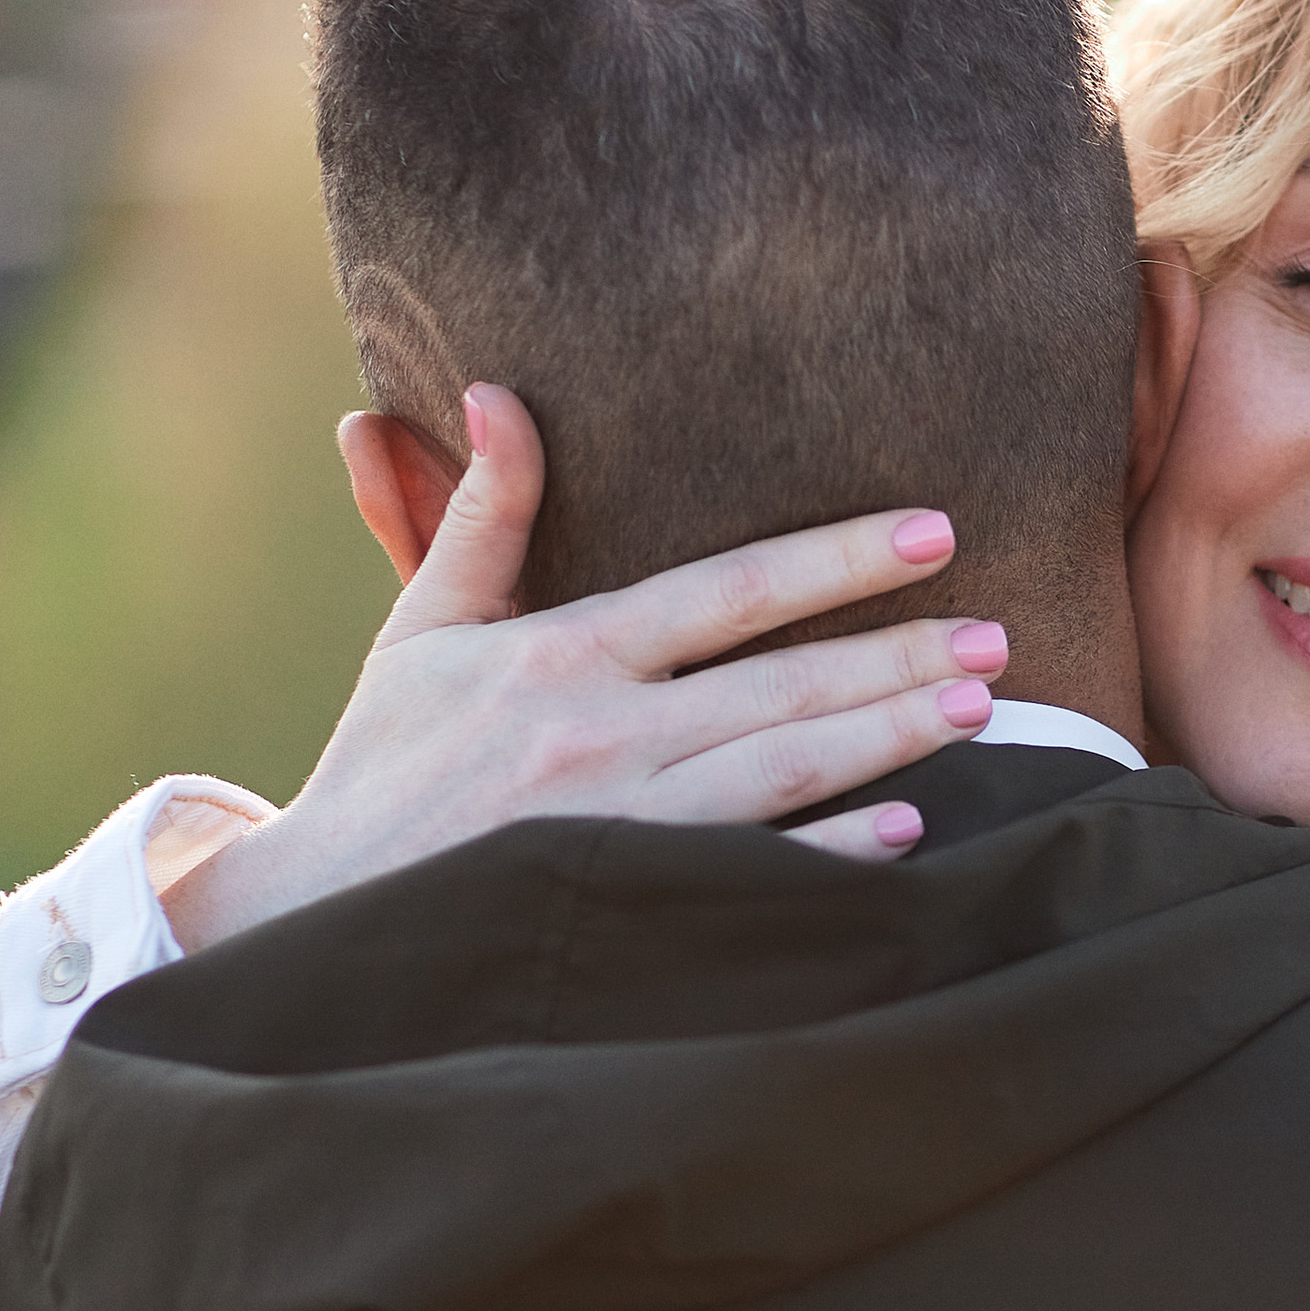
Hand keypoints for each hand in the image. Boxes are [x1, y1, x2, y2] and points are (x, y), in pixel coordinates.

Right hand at [165, 387, 1005, 950]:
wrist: (313, 916)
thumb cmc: (384, 766)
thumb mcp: (424, 629)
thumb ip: (482, 515)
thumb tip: (499, 394)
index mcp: (564, 655)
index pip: (730, 590)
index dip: (838, 558)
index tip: (932, 534)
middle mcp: (602, 735)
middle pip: (782, 683)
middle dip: (897, 655)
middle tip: (996, 635)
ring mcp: (619, 826)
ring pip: (784, 771)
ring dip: (888, 739)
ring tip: (977, 708)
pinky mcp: (625, 905)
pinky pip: (752, 875)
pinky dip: (830, 855)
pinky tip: (908, 834)